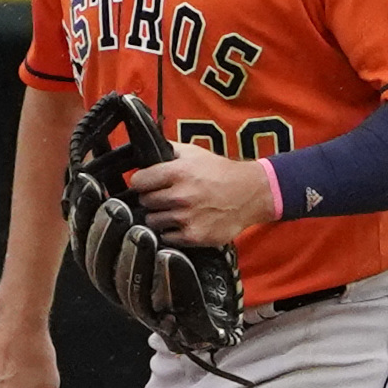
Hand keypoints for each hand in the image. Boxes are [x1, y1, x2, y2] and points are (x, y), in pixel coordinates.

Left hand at [130, 142, 274, 245]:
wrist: (250, 194)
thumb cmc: (220, 173)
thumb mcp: (193, 152)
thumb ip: (167, 150)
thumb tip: (145, 150)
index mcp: (177, 172)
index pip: (138, 181)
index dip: (141, 182)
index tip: (145, 184)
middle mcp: (180, 195)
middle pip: (144, 201)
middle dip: (151, 199)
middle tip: (164, 197)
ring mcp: (186, 218)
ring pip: (153, 220)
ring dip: (160, 216)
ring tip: (174, 210)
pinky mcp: (193, 236)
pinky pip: (166, 237)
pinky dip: (171, 232)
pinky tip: (182, 223)